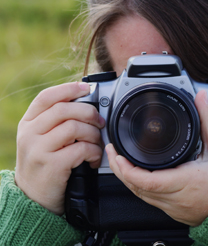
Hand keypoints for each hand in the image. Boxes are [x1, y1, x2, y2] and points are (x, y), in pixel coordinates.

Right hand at [15, 82, 104, 214]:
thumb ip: (56, 122)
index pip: (46, 97)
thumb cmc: (43, 164)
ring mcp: (39, 149)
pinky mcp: (51, 165)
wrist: (32, 198)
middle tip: (99, 123)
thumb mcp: (41, 140)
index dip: (68, 88)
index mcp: (29, 123)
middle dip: (89, 113)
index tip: (86, 88)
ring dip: (93, 134)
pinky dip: (94, 152)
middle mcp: (30, 133)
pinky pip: (81, 149)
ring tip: (96, 144)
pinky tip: (94, 158)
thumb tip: (86, 104)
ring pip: (74, 127)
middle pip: (64, 109)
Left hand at [106, 90, 207, 225]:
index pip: (145, 180)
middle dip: (120, 171)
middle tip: (113, 153)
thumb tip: (201, 99)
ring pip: (142, 197)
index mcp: (185, 181)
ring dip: (129, 180)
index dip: (125, 168)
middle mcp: (176, 198)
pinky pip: (152, 202)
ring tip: (122, 162)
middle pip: (136, 189)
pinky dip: (142, 189)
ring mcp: (176, 208)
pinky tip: (141, 177)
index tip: (117, 153)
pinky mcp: (178, 213)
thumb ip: (207, 121)